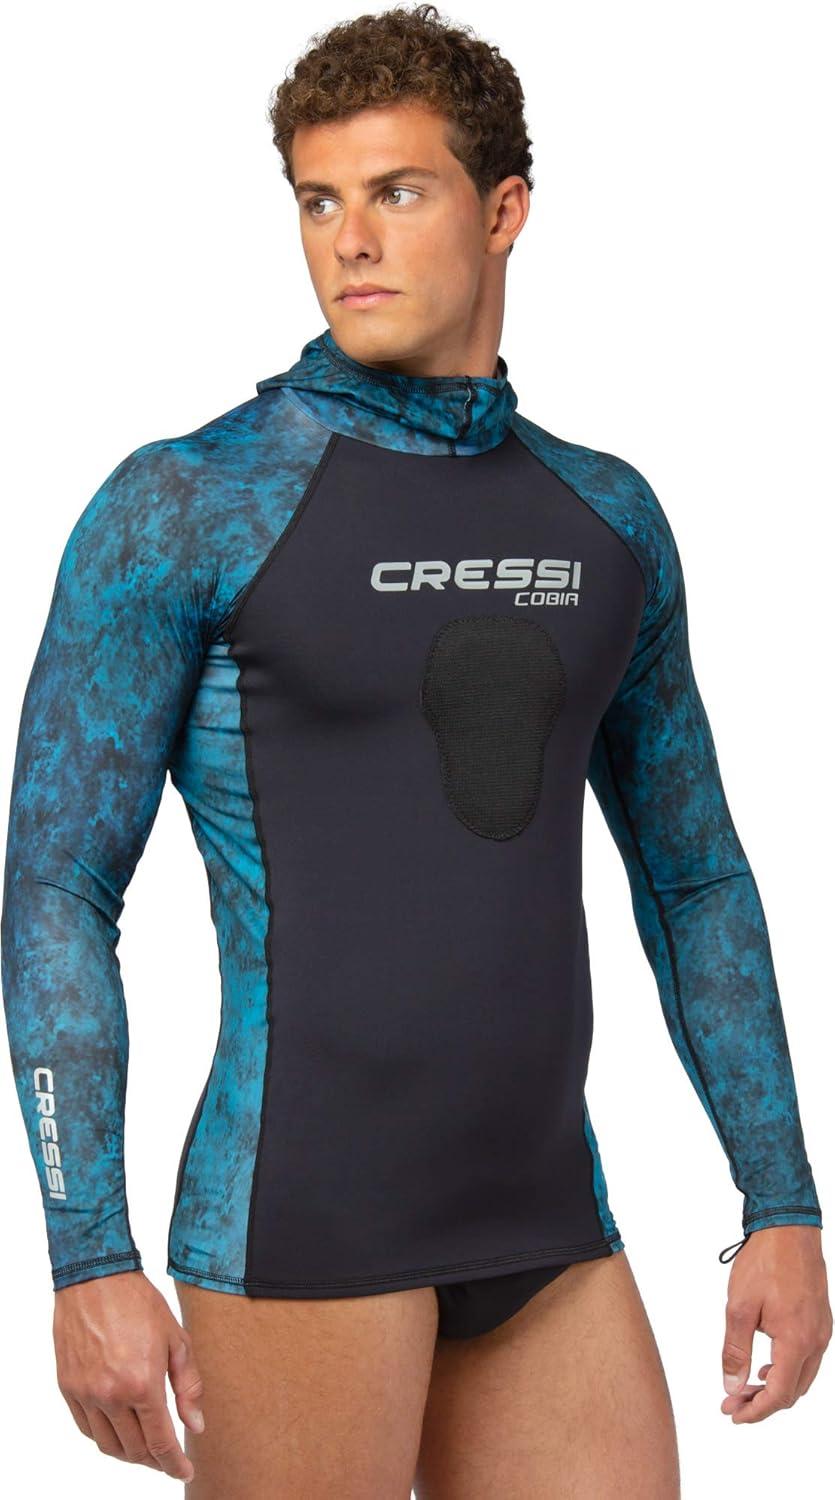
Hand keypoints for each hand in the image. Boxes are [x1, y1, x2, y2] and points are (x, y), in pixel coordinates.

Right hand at [53, 1269, 204, 1481]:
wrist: (96, 1278)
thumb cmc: (139, 1303)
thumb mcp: (176, 1340)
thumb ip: (188, 1386)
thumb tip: (195, 1425)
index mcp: (142, 1383)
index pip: (160, 1441)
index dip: (174, 1464)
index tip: (185, 1472)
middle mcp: (111, 1395)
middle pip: (134, 1449)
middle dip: (154, 1460)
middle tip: (167, 1457)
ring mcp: (86, 1393)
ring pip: (108, 1445)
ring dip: (129, 1454)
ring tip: (144, 1448)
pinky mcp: (68, 1388)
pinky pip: (87, 1428)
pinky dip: (104, 1437)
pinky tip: (118, 1430)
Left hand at [720, 1224, 831, 1421]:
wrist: (789, 1228)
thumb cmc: (765, 1262)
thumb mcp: (739, 1307)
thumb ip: (735, 1350)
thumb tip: (732, 1384)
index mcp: (797, 1341)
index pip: (779, 1394)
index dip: (755, 1411)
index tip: (733, 1414)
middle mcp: (816, 1341)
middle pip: (794, 1391)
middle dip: (763, 1402)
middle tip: (733, 1400)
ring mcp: (822, 1330)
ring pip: (803, 1376)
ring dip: (776, 1386)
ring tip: (747, 1384)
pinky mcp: (821, 1320)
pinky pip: (808, 1358)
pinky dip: (788, 1368)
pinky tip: (767, 1362)